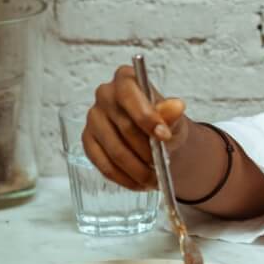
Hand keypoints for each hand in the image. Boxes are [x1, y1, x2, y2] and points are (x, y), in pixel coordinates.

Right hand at [83, 65, 192, 190]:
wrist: (158, 137)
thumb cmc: (164, 122)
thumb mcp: (175, 118)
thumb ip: (173, 115)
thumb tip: (175, 107)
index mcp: (126, 79)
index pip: (130, 95)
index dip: (147, 117)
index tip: (164, 136)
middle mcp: (105, 95)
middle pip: (124, 127)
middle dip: (147, 150)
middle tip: (163, 165)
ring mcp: (93, 118)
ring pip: (114, 150)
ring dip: (137, 170)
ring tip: (155, 179)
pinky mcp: (88, 141)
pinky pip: (103, 165)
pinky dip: (124, 178)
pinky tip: (139, 183)